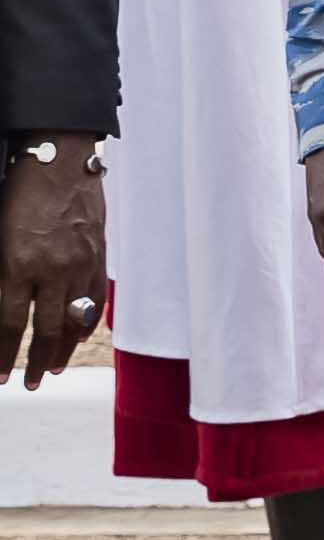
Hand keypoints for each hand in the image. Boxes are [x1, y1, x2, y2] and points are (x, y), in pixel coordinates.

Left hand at [0, 135, 105, 389]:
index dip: (4, 355)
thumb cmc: (20, 190)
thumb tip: (1, 309)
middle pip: (46, 329)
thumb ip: (1, 276)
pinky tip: (79, 335)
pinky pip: (96, 295)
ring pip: (74, 317)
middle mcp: (53, 267)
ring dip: (62, 348)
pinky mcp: (99, 251)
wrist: (62, 156)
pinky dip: (88, 320)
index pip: (11, 324)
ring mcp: (81, 260)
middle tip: (27, 383)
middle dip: (35, 361)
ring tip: (51, 368)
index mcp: (19, 262)